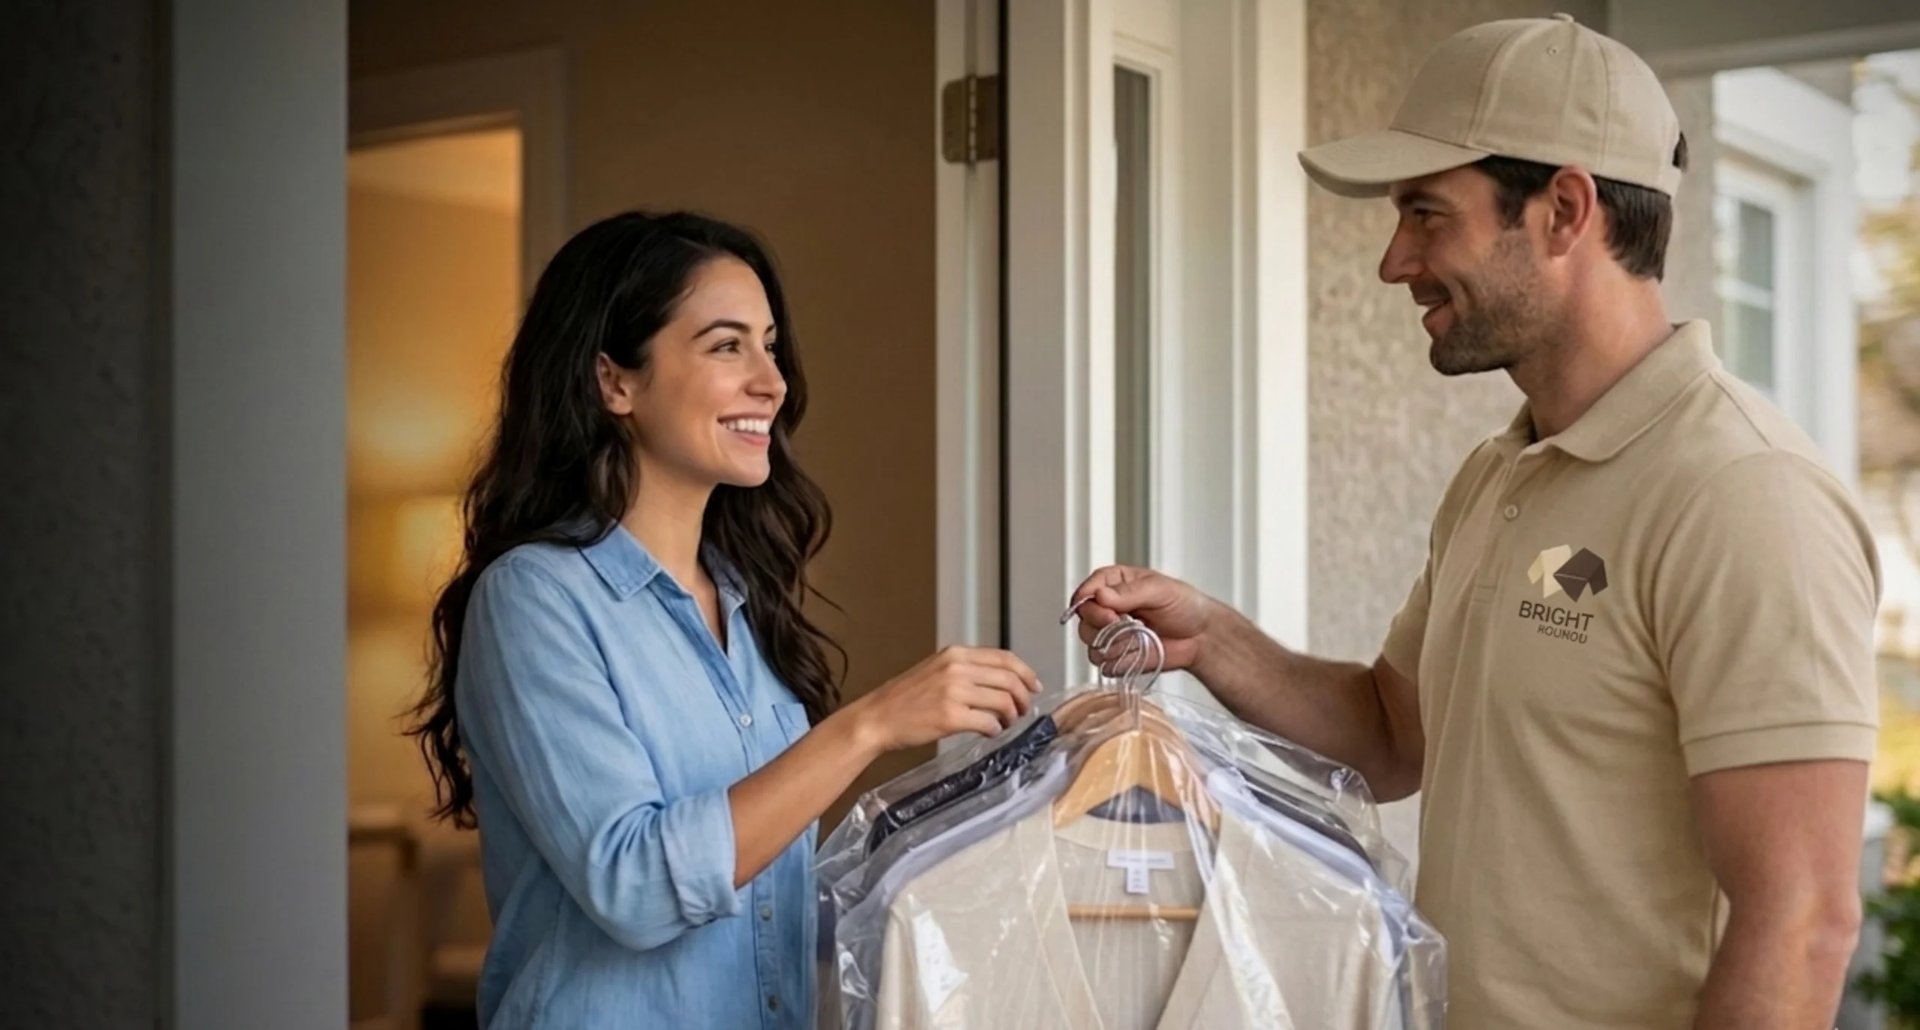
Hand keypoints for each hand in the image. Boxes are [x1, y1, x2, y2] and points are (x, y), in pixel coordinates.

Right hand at [846, 646, 1040, 753]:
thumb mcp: (936, 670)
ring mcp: (954, 692)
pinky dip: (995, 730)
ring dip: (1012, 716)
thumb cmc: (904, 699)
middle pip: (1010, 679)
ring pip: (1004, 701)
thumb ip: (966, 670)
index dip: (1026, 673)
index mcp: (956, 654)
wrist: (877, 718)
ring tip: (1005, 724)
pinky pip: (989, 723)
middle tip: (1023, 711)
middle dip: (1024, 698)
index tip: (1034, 686)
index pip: (1005, 657)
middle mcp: (957, 668)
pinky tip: (990, 732)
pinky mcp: (951, 716)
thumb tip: (1001, 682)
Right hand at [1067, 565, 1221, 673]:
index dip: (1091, 604)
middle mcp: (1106, 608)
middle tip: (1127, 624)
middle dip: (1103, 625)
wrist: (1201, 637)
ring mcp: (1108, 634)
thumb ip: (1129, 593)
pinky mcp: (1115, 657)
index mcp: (1112, 584)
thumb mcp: (1160, 590)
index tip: (1108, 612)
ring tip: (1139, 637)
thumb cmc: (1185, 606)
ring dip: (1113, 643)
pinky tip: (1139, 651)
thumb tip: (1101, 595)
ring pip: (1090, 643)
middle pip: (1083, 619)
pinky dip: (1119, 660)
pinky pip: (1103, 663)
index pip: (1085, 592)